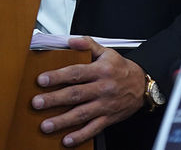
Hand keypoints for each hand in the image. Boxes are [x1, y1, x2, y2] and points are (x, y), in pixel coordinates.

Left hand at [31, 35, 145, 146]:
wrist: (143, 86)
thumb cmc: (121, 68)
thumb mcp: (107, 52)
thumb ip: (87, 44)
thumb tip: (71, 41)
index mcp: (100, 71)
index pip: (76, 73)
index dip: (58, 76)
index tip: (42, 80)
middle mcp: (102, 89)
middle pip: (75, 95)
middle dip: (54, 100)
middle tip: (37, 103)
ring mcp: (105, 105)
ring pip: (82, 114)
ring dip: (63, 121)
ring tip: (46, 125)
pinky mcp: (108, 118)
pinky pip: (93, 129)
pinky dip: (80, 136)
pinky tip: (67, 140)